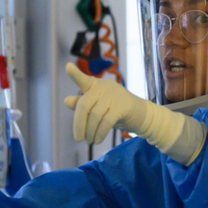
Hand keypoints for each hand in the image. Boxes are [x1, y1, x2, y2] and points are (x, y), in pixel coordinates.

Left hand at [63, 63, 206, 164]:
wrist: (141, 115)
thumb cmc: (115, 110)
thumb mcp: (97, 107)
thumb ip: (82, 104)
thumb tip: (66, 100)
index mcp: (95, 85)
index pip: (83, 80)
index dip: (75, 74)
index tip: (68, 67)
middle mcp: (104, 87)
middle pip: (84, 105)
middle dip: (79, 124)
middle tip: (78, 139)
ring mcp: (114, 95)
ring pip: (95, 116)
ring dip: (90, 132)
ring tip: (89, 141)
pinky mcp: (123, 106)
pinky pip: (106, 121)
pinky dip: (100, 133)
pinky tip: (97, 140)